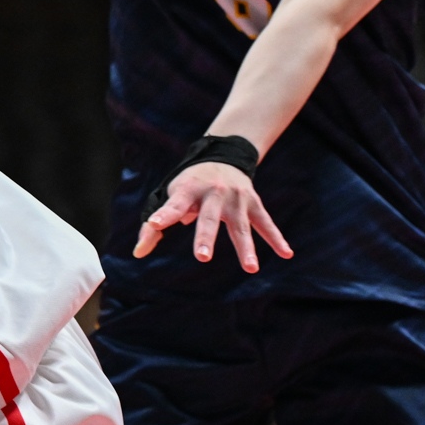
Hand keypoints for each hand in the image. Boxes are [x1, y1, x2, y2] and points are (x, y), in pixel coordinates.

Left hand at [131, 162, 293, 271]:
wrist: (223, 156)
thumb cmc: (191, 184)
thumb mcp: (171, 195)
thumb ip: (155, 224)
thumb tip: (138, 253)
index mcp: (189, 189)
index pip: (175, 204)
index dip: (165, 214)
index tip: (155, 224)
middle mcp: (214, 192)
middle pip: (210, 217)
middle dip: (206, 236)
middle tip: (202, 257)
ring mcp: (237, 198)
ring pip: (241, 225)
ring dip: (246, 247)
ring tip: (250, 269)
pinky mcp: (253, 203)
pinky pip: (265, 223)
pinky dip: (276, 238)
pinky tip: (286, 253)